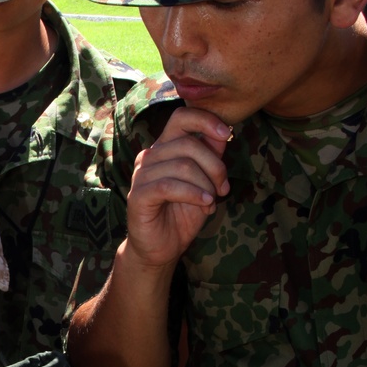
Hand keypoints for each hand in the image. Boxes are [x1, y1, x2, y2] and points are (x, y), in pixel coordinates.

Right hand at [125, 106, 232, 267]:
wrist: (161, 249)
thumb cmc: (181, 215)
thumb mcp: (204, 183)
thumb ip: (210, 157)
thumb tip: (223, 132)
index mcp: (164, 148)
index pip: (181, 117)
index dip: (206, 120)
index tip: (227, 134)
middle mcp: (150, 156)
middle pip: (188, 144)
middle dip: (215, 166)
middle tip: (223, 189)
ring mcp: (141, 175)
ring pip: (182, 165)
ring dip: (205, 185)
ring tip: (211, 202)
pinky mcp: (138, 196)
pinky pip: (169, 186)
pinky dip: (194, 194)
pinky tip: (205, 205)